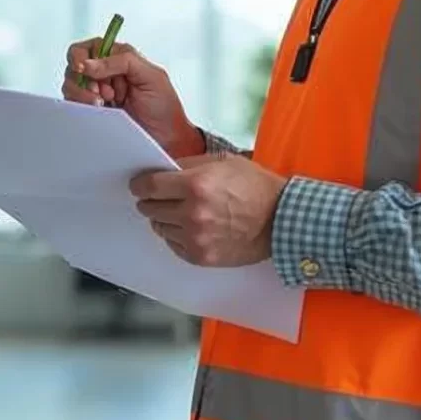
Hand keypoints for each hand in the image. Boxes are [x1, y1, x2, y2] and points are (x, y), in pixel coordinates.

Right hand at [65, 38, 200, 157]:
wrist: (167, 140)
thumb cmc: (164, 108)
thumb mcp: (151, 76)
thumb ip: (122, 61)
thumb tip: (88, 64)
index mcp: (119, 59)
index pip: (89, 48)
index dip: (82, 56)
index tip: (83, 68)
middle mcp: (105, 75)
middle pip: (74, 66)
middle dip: (84, 78)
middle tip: (102, 92)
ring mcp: (97, 95)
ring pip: (70, 85)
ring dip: (82, 94)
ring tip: (103, 104)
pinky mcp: (92, 113)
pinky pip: (73, 106)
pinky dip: (80, 107)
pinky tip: (98, 112)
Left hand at [131, 154, 286, 267]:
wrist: (281, 220)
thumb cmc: (256, 188)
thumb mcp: (224, 162)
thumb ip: (190, 165)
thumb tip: (164, 170)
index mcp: (196, 185)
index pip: (149, 186)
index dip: (140, 185)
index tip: (139, 185)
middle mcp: (192, 213)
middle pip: (149, 208)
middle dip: (152, 201)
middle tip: (162, 198)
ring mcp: (196, 238)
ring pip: (159, 228)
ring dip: (165, 219)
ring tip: (183, 213)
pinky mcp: (201, 257)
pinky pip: (173, 245)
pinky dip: (177, 236)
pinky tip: (192, 228)